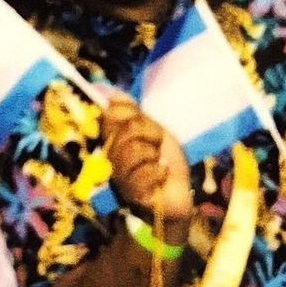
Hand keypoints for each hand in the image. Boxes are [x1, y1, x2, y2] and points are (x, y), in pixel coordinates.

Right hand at [101, 97, 191, 227]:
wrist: (177, 195)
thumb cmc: (163, 163)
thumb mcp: (152, 131)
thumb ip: (132, 112)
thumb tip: (109, 91)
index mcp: (111, 140)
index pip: (109, 115)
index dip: (127, 113)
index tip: (139, 121)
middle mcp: (109, 158)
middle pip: (125, 129)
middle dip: (149, 134)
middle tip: (156, 146)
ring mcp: (117, 177)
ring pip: (134, 150)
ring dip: (154, 155)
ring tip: (158, 163)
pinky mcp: (130, 195)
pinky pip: (145, 172)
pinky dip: (159, 172)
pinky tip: (160, 177)